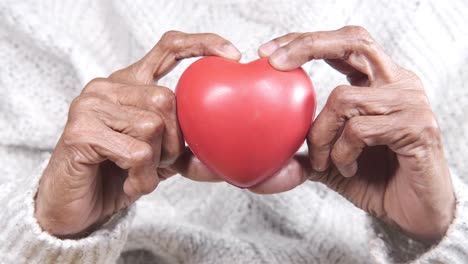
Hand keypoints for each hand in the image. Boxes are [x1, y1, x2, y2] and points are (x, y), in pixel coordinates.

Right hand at [35, 31, 240, 237]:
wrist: (79, 207)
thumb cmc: (120, 175)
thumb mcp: (161, 154)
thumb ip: (186, 141)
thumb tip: (226, 144)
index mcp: (130, 83)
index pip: (168, 49)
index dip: (201, 44)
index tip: (231, 54)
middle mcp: (108, 86)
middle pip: (166, 100)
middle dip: (173, 142)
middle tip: (156, 163)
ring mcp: (90, 105)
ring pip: (152, 126)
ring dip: (155, 163)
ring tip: (137, 173)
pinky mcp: (81, 130)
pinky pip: (136, 153)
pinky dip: (141, 177)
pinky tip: (126, 183)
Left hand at [251, 26, 454, 242]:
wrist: (414, 213)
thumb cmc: (375, 180)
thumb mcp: (331, 159)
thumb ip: (307, 146)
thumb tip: (271, 146)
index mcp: (379, 81)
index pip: (345, 43)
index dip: (306, 40)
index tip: (267, 52)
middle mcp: (398, 83)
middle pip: (354, 42)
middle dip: (307, 46)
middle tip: (274, 63)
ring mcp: (410, 103)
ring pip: (344, 98)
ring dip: (321, 136)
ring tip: (324, 162)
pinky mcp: (417, 128)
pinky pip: (360, 130)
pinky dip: (341, 154)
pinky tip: (348, 169)